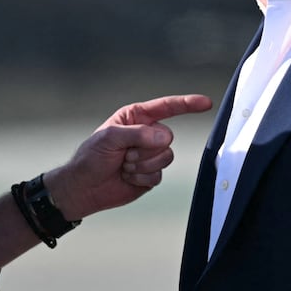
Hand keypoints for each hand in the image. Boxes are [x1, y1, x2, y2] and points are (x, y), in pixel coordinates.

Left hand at [45, 94, 211, 219]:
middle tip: (124, 155)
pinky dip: (141, 178)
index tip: (206, 103)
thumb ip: (138, 134)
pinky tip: (126, 178)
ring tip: (124, 166)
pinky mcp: (150, 174)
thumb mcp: (109, 138)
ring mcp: (149, 155)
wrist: (84, 187)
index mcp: (135, 117)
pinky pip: (158, 174)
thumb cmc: (91, 157)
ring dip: (142, 165)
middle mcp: (145, 134)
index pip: (166, 107)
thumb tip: (165, 137)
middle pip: (167, 137)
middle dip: (145, 149)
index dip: (187, 104)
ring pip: (166, 157)